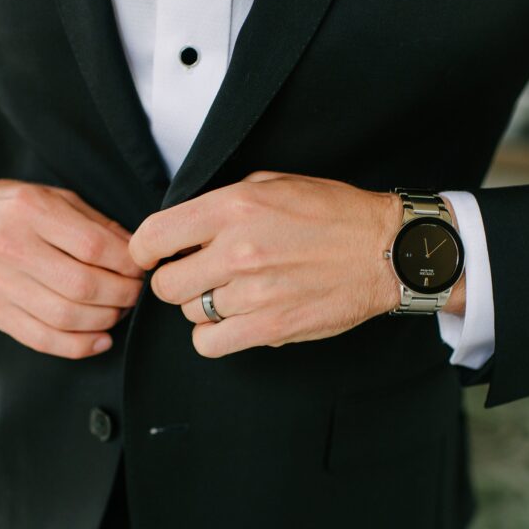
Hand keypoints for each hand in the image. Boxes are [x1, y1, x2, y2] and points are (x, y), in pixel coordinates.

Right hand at [0, 175, 144, 357]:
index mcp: (30, 210)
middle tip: (134, 293)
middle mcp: (10, 247)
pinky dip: (78, 346)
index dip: (127, 264)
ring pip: (66, 317)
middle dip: (122, 295)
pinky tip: (100, 339)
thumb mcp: (52, 198)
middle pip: (83, 286)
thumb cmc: (9, 208)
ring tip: (118, 311)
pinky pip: (41, 339)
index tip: (140, 268)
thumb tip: (135, 253)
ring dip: (105, 320)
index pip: (94, 246)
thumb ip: (96, 224)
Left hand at [129, 171, 403, 357]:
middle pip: (165, 284)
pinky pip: (208, 344)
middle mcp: (237, 250)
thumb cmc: (331, 214)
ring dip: (202, 306)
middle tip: (197, 275)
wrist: (384, 251)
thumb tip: (181, 229)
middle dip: (175, 280)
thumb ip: (221, 204)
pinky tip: (232, 321)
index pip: (153, 236)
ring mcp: (252, 294)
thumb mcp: (271, 184)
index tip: (151, 256)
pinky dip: (213, 336)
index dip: (144, 251)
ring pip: (189, 313)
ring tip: (232, 293)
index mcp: (233, 208)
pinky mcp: (269, 329)